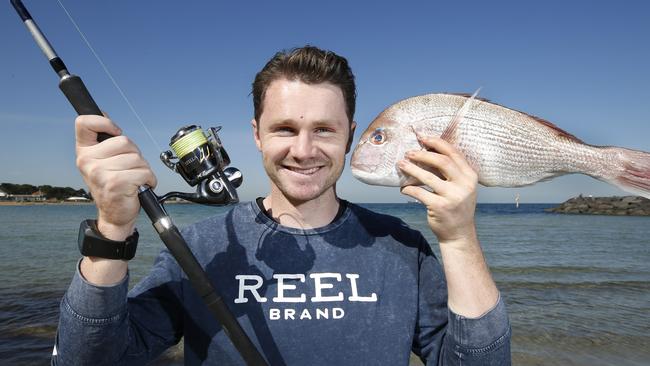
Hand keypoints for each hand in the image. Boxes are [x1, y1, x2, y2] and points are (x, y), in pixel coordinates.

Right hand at [75, 114, 156, 239]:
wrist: (115, 214)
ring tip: (134, 179)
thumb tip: (102, 113)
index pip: (84, 123)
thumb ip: (103, 140)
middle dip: (135, 154)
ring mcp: (99, 173)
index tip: (115, 132)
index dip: (104, 122)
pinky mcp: (115, 183)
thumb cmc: (113, 185)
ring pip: (137, 158)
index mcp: (83, 152)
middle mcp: (87, 161)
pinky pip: (143, 172)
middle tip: (128, 169)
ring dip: (143, 169)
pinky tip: (139, 187)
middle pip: (124, 141)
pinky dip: (149, 179)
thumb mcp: (103, 160)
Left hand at [398, 136, 477, 245]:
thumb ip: (451, 172)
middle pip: (441, 161)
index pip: (453, 153)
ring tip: (401, 164)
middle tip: (409, 153)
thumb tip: (428, 152)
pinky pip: (419, 192)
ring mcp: (452, 196)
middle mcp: (464, 185)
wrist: (459, 234)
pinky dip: (409, 189)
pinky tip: (403, 188)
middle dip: (422, 154)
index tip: (422, 137)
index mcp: (470, 176)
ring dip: (411, 169)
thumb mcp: (461, 187)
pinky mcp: (440, 207)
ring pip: (427, 177)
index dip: (436, 143)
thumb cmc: (456, 206)